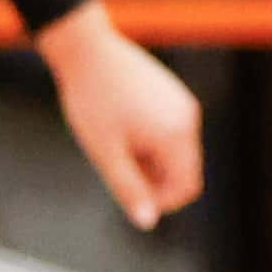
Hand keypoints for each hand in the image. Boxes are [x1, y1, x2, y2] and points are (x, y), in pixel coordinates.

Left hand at [37, 0, 204, 230]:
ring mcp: (182, 102)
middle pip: (183, 170)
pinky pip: (170, 129)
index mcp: (176, 135)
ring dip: (150, 159)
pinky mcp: (171, 92)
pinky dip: (151, 139)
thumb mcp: (106, 153)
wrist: (84, 49)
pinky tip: (121, 126)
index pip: (187, 187)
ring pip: (175, 150)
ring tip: (115, 142)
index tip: (127, 192)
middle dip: (153, 178)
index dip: (160, 201)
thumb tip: (148, 222)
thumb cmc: (91, 101)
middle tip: (115, 164)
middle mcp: (187, 118)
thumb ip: (129, 189)